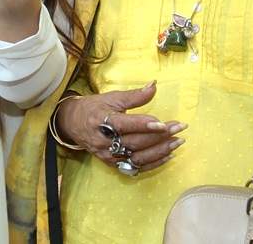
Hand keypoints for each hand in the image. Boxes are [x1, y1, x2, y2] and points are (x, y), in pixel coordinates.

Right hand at [57, 82, 186, 171]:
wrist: (73, 124)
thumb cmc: (95, 107)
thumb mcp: (112, 97)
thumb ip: (134, 95)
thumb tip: (154, 85)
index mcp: (103, 121)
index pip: (126, 125)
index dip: (145, 125)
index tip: (163, 123)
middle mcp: (105, 142)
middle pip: (135, 142)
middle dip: (159, 136)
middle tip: (179, 128)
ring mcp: (109, 156)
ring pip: (138, 157)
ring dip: (160, 151)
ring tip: (178, 141)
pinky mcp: (113, 165)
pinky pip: (136, 167)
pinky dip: (153, 163)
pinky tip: (168, 155)